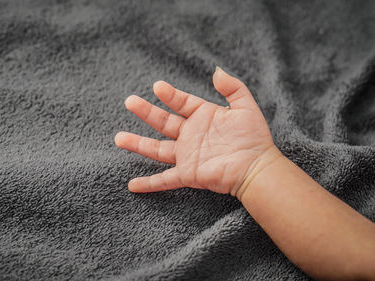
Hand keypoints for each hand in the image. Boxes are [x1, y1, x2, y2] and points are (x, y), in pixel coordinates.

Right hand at [115, 67, 280, 197]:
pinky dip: (149, 183)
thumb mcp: (245, 106)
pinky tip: (132, 184)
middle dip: (146, 112)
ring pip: (156, 149)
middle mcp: (191, 135)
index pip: (182, 103)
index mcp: (203, 117)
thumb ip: (232, 87)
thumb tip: (216, 71)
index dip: (170, 95)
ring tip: (119, 138)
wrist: (256, 167)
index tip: (157, 87)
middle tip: (129, 101)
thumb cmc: (254, 138)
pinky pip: (164, 179)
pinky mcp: (187, 174)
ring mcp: (187, 155)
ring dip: (137, 144)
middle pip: (163, 122)